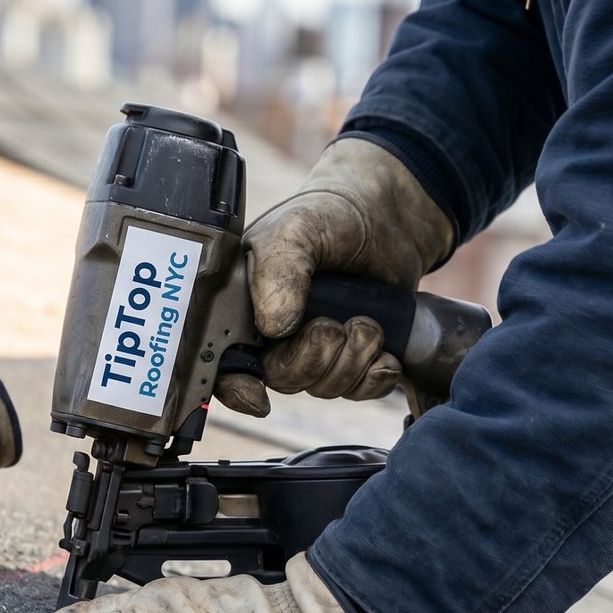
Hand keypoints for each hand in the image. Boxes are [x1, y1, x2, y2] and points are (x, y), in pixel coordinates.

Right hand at [214, 137, 453, 416]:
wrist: (387, 216)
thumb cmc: (328, 216)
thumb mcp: (294, 231)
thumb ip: (277, 272)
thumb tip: (275, 328)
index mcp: (244, 308)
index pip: (225, 365)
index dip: (237, 388)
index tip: (259, 396)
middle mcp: (274, 335)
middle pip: (283, 379)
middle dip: (315, 358)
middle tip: (332, 324)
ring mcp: (315, 349)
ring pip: (325, 387)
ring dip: (353, 358)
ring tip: (365, 321)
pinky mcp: (353, 358)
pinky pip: (361, 390)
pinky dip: (376, 374)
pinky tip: (382, 347)